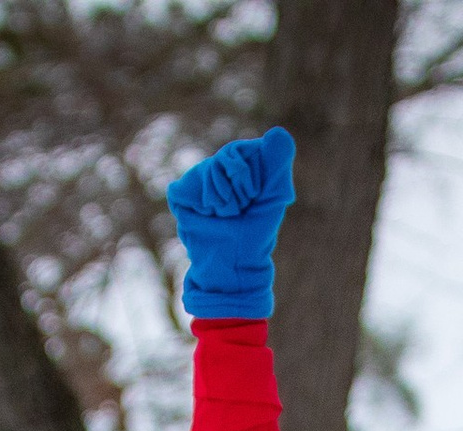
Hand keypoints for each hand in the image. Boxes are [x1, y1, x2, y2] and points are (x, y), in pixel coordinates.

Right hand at [166, 128, 296, 320]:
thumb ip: (276, 165)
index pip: (245, 151)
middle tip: (238, 210)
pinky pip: (189, 186)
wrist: (231, 265)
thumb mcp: (271, 199)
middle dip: (238, 188)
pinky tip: (206, 216)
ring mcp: (200, 180)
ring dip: (221, 199)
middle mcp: (220, 168)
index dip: (250, 176)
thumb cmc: (254, 236)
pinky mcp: (182, 194)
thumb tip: (279, 133)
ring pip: (209, 171)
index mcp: (243, 166)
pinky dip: (201, 204)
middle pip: (227, 158)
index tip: (253, 198)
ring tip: (223, 215)